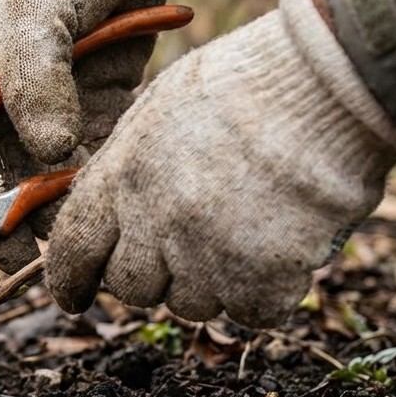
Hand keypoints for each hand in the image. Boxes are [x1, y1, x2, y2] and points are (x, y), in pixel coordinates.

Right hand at [0, 0, 189, 270]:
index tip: (7, 250)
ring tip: (104, 222)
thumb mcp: (25, 13)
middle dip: (30, 226)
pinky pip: (92, 167)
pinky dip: (104, 184)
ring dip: (71, 211)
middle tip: (71, 243)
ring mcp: (46, 119)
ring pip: (49, 190)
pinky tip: (125, 189)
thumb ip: (31, 82)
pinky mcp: (92, 116)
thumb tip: (51, 154)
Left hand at [45, 0, 395, 326]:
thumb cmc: (247, 82)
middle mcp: (153, 223)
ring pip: (191, 305)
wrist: (325, 83)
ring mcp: (207, 255)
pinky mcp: (264, 279)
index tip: (75, 295)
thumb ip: (128, 168)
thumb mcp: (159, 111)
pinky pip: (251, 314)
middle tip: (184, 247)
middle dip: (151, 275)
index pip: (73, 249)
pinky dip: (264, 294)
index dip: (70, 279)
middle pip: (132, 288)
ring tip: (241, 232)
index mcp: (120, 176)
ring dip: (210, 283)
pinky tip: (279, 252)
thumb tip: (117, 212)